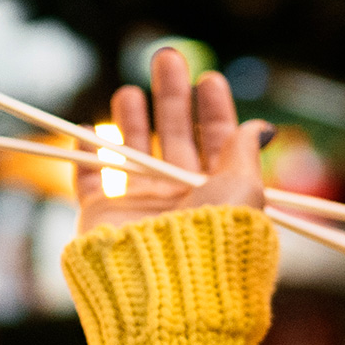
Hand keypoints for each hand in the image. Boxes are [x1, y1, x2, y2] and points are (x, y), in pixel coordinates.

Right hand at [74, 45, 268, 237]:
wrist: (168, 286)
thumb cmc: (215, 236)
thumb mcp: (245, 188)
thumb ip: (245, 152)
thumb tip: (260, 126)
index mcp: (219, 195)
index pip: (217, 142)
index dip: (214, 109)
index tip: (209, 79)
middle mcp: (181, 201)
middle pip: (176, 138)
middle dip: (172, 97)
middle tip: (166, 57)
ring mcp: (142, 209)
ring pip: (134, 153)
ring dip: (133, 119)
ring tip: (130, 88)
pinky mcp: (104, 219)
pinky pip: (91, 181)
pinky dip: (86, 155)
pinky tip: (84, 127)